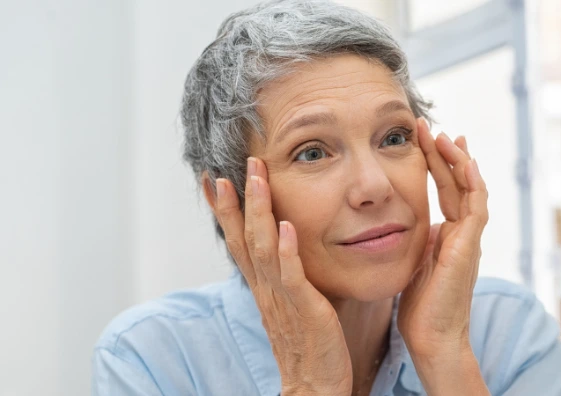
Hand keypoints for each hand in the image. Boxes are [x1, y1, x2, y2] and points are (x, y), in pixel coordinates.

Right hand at [214, 157, 351, 394]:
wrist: (315, 385)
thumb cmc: (309, 344)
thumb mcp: (292, 303)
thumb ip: (286, 274)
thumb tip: (286, 245)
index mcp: (262, 286)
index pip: (237, 241)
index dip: (225, 210)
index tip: (213, 179)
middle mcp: (265, 288)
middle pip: (242, 238)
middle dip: (235, 201)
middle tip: (228, 167)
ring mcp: (282, 298)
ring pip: (262, 248)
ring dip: (258, 211)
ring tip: (256, 178)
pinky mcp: (304, 309)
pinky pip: (291, 276)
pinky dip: (286, 250)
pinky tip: (285, 226)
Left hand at [397, 118, 489, 394]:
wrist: (432, 336)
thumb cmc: (420, 307)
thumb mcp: (413, 262)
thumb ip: (415, 239)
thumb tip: (402, 220)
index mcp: (448, 235)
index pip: (445, 190)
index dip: (435, 163)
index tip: (423, 138)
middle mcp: (462, 233)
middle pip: (457, 183)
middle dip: (444, 153)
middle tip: (430, 127)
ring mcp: (469, 239)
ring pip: (471, 189)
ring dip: (458, 161)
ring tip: (444, 135)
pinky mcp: (470, 247)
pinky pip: (476, 208)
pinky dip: (473, 183)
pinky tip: (465, 162)